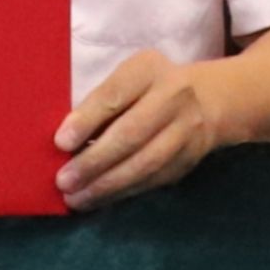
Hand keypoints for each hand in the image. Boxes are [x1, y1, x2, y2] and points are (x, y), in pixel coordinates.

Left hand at [55, 49, 228, 209]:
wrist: (209, 100)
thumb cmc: (150, 88)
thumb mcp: (128, 77)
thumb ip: (101, 103)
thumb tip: (64, 142)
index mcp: (149, 70)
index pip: (116, 94)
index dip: (88, 119)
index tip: (61, 142)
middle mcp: (173, 97)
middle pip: (132, 133)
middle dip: (94, 161)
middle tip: (64, 181)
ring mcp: (186, 131)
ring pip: (144, 163)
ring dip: (106, 185)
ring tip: (76, 198)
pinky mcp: (187, 160)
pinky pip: (152, 180)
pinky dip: (122, 193)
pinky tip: (98, 199)